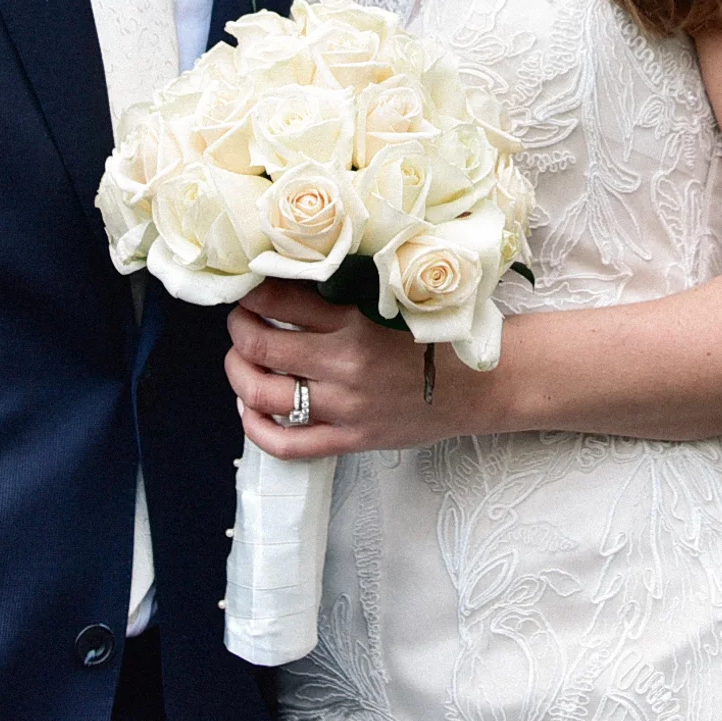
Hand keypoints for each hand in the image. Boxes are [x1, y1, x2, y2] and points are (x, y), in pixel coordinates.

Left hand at [224, 278, 475, 457]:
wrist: (483, 384)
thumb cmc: (437, 336)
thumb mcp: (393, 300)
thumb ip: (346, 293)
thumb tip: (293, 276)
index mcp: (355, 320)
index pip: (280, 298)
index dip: (252, 291)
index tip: (248, 288)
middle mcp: (344, 363)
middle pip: (260, 344)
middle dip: (238, 328)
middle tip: (238, 320)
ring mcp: (345, 406)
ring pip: (263, 394)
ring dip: (238, 374)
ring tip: (239, 360)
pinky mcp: (351, 439)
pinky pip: (289, 444)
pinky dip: (257, 429)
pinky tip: (251, 412)